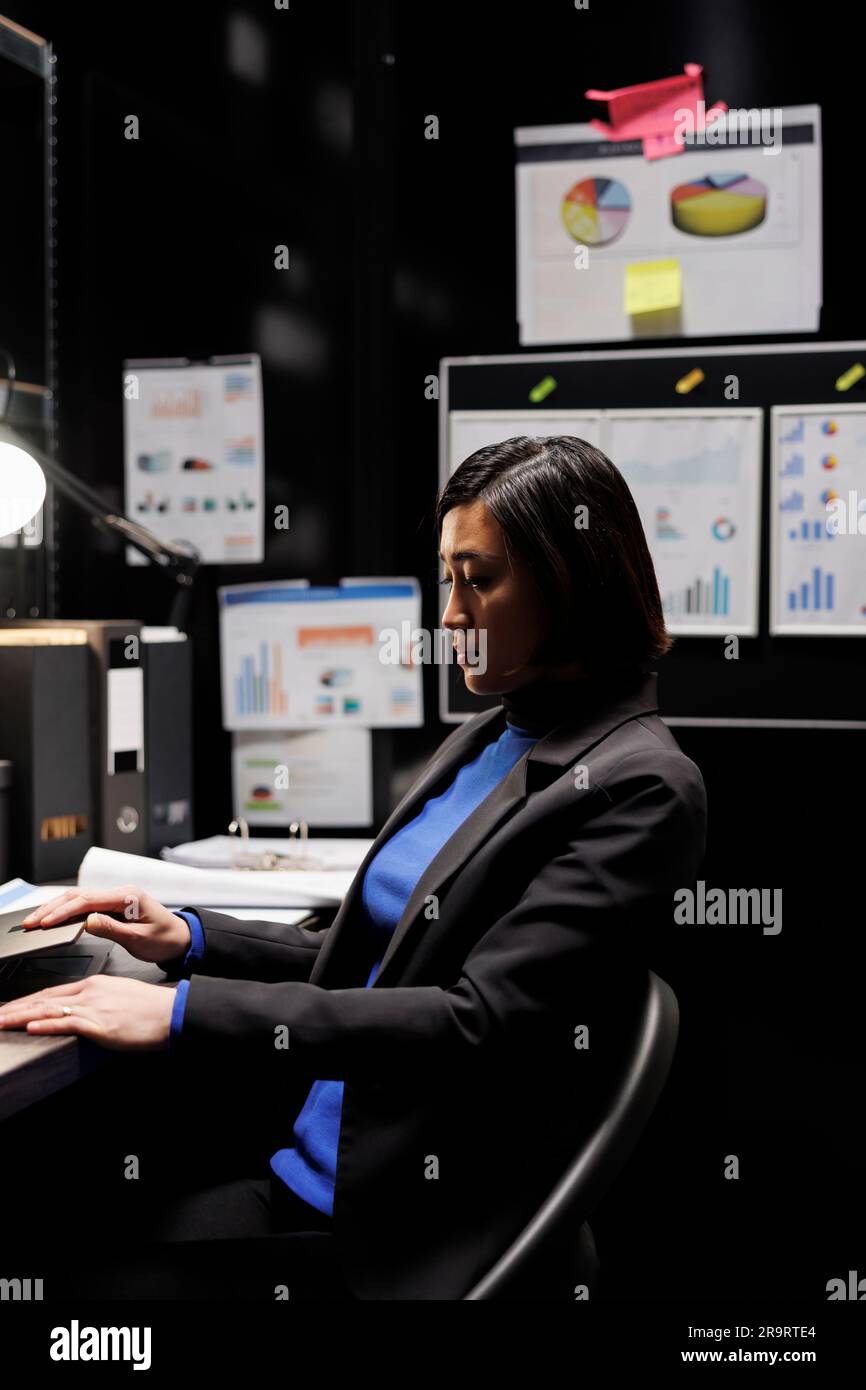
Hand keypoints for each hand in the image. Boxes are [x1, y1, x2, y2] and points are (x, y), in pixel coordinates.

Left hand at [0, 976, 174, 1050]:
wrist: (171, 1012)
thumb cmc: (150, 1008)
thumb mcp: (119, 996)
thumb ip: (98, 1001)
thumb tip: (82, 1011)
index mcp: (94, 984)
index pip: (52, 992)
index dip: (27, 1001)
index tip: (10, 1007)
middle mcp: (90, 992)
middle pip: (44, 999)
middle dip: (15, 1008)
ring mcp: (94, 1007)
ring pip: (48, 1010)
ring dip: (19, 1017)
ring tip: (0, 1021)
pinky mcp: (100, 1025)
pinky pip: (67, 1023)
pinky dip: (46, 1024)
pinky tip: (30, 1027)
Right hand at [19, 885, 191, 966]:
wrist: (180, 939)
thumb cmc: (165, 939)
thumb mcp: (139, 939)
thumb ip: (112, 929)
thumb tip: (87, 921)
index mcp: (128, 896)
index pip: (88, 900)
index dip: (63, 911)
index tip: (45, 922)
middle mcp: (121, 893)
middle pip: (79, 895)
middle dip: (52, 908)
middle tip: (31, 921)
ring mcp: (116, 898)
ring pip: (79, 898)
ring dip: (56, 908)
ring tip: (35, 920)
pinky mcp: (113, 906)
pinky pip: (86, 905)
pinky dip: (67, 911)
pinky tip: (53, 918)